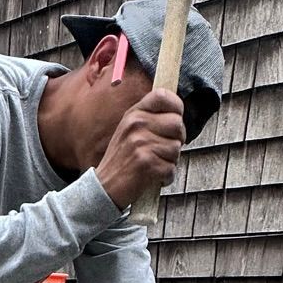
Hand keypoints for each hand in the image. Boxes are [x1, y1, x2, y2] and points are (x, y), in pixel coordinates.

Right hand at [95, 90, 185, 208]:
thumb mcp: (129, 130)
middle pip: (177, 124)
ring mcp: (141, 144)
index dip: (176, 106)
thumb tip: (176, 113)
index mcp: (134, 114)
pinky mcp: (147, 164)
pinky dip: (166, 177)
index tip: (175, 118)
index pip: (162, 96)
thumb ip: (149, 118)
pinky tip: (153, 176)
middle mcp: (137, 125)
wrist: (105, 186)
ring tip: (154, 163)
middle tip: (164, 149)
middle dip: (177, 139)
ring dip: (170, 161)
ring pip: (177, 148)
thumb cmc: (121, 160)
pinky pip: (172, 169)